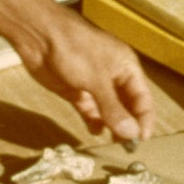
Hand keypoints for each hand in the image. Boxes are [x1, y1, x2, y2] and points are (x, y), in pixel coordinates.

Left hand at [20, 7, 155, 146]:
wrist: (39, 35)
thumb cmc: (73, 47)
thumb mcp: (97, 80)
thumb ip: (113, 108)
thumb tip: (131, 133)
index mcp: (126, 67)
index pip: (143, 98)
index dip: (144, 120)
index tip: (141, 140)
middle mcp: (112, 76)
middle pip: (127, 106)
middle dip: (128, 125)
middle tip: (126, 147)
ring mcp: (93, 83)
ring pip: (108, 110)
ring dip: (111, 125)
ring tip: (112, 142)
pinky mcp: (75, 89)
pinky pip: (89, 109)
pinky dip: (93, 120)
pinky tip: (95, 131)